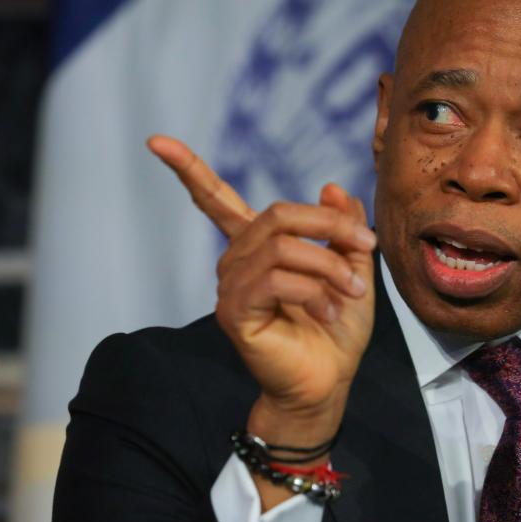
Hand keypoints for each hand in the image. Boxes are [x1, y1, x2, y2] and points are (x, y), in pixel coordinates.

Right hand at [146, 135, 375, 445]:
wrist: (329, 381)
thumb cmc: (337, 329)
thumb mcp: (352, 267)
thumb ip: (341, 227)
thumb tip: (331, 186)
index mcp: (257, 247)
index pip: (215, 199)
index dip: (188, 169)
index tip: (155, 140)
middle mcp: (236, 261)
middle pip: (276, 214)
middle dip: (328, 224)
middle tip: (365, 244)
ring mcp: (231, 286)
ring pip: (281, 246)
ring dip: (328, 265)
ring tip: (352, 290)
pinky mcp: (235, 311)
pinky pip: (274, 280)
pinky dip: (312, 290)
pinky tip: (328, 311)